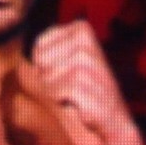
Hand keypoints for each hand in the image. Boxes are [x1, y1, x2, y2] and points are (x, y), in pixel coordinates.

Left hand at [33, 20, 129, 136]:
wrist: (114, 116)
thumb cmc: (87, 87)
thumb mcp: (70, 59)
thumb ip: (48, 49)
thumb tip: (32, 58)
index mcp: (81, 29)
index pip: (40, 44)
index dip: (45, 64)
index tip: (66, 70)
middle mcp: (85, 41)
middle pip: (41, 62)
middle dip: (50, 78)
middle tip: (73, 84)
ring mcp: (86, 61)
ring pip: (46, 78)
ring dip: (57, 91)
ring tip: (76, 92)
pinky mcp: (83, 82)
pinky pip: (55, 92)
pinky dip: (63, 101)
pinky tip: (79, 101)